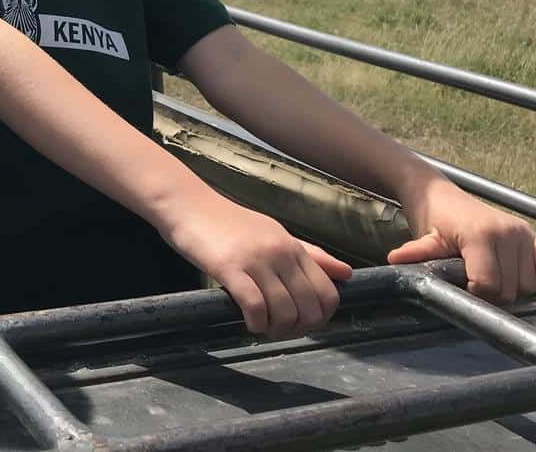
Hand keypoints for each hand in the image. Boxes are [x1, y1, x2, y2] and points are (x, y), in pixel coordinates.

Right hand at [162, 193, 352, 337]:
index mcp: (293, 247)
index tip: (300, 322)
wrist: (188, 205)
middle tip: (279, 329)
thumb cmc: (228, 222)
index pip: (327, 293)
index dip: (319, 317)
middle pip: (309, 307)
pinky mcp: (230, 268)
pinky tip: (248, 323)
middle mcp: (280, 253)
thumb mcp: (274, 234)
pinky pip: (256, 307)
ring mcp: (256, 260)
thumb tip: (347, 273)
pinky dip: (256, 324)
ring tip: (262, 327)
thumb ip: (310, 255)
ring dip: (276, 329)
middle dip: (298, 328)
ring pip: (285, 311)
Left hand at [389, 177, 535, 303]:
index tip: (461, 287)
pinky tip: (508, 273)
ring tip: (488, 275)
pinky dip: (530, 278)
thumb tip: (394, 261)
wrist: (438, 193)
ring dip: (510, 288)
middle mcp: (507, 232)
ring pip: (528, 285)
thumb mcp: (424, 237)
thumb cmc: (431, 217)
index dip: (475, 295)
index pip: (489, 285)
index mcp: (480, 234)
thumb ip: (416, 253)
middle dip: (491, 295)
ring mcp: (522, 232)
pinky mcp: (531, 233)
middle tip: (472, 283)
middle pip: (510, 290)